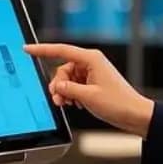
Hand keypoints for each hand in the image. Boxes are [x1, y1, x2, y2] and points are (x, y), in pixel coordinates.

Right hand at [24, 43, 153, 136]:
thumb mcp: (88, 97)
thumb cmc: (118, 103)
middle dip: (58, 85)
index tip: (27, 49)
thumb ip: (68, 89)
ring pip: (67, 79)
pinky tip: (76, 103)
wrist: (134, 114)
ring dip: (64, 92)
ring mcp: (92, 73)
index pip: (61, 50)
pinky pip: (74, 85)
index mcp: (91, 59)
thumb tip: (56, 86)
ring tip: (68, 104)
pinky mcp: (93, 82)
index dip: (42, 50)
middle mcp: (91, 63)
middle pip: (62, 70)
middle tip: (59, 100)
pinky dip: (72, 94)